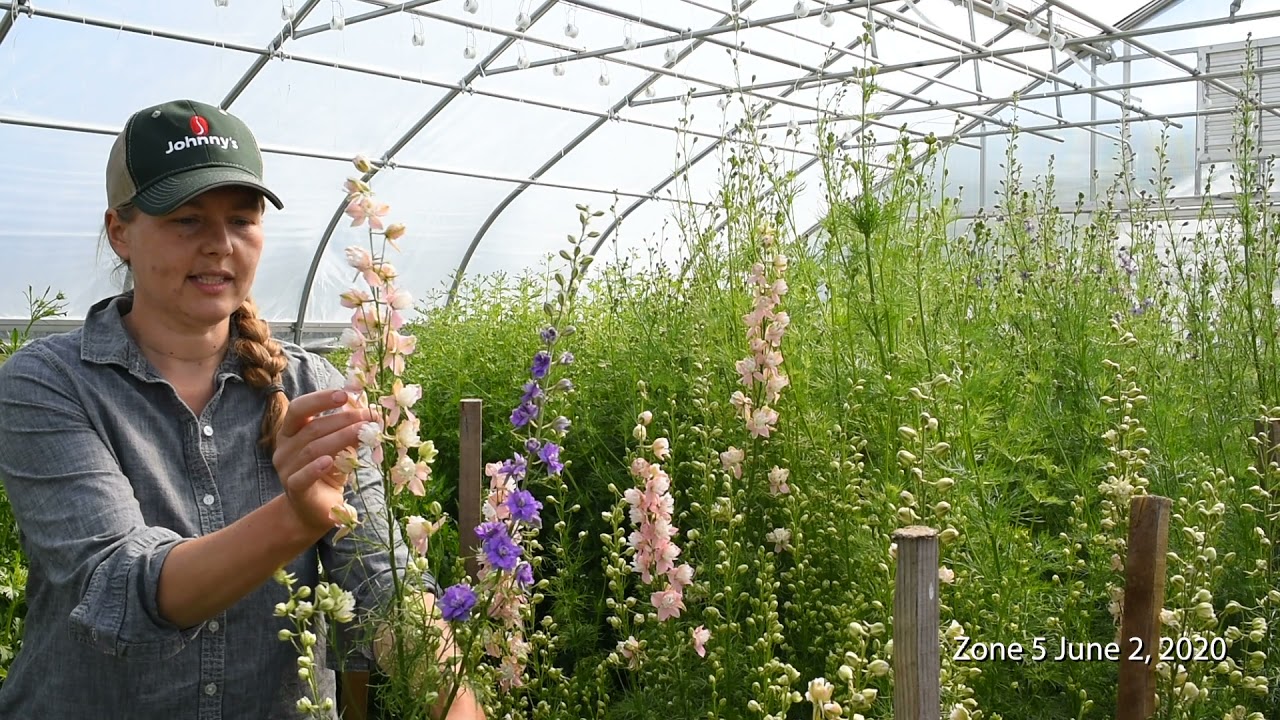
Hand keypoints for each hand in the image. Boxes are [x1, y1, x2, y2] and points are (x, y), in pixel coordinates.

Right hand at [273, 389, 376, 534]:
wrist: (313, 509)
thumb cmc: (328, 471)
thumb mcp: (340, 447)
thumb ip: (348, 431)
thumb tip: (370, 414)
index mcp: (291, 431)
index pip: (299, 408)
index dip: (320, 399)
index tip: (345, 395)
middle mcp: (284, 447)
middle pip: (312, 428)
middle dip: (342, 420)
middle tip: (368, 416)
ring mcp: (286, 468)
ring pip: (312, 449)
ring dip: (340, 438)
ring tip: (363, 433)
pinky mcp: (293, 489)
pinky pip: (302, 476)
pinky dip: (315, 468)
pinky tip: (329, 461)